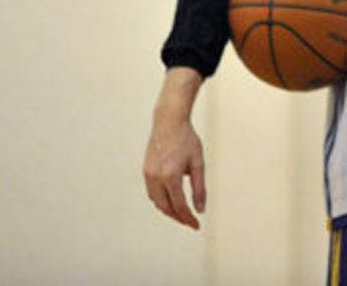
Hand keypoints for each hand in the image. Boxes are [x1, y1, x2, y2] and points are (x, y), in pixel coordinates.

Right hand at [143, 68, 205, 229]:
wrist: (168, 122)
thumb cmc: (187, 140)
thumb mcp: (198, 163)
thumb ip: (199, 188)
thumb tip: (201, 210)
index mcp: (171, 176)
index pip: (179, 206)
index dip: (188, 218)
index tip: (197, 225)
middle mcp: (156, 177)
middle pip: (166, 207)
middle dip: (179, 217)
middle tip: (191, 222)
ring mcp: (148, 174)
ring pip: (157, 202)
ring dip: (169, 210)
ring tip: (182, 214)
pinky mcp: (145, 170)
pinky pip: (152, 193)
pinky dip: (162, 200)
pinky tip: (171, 200)